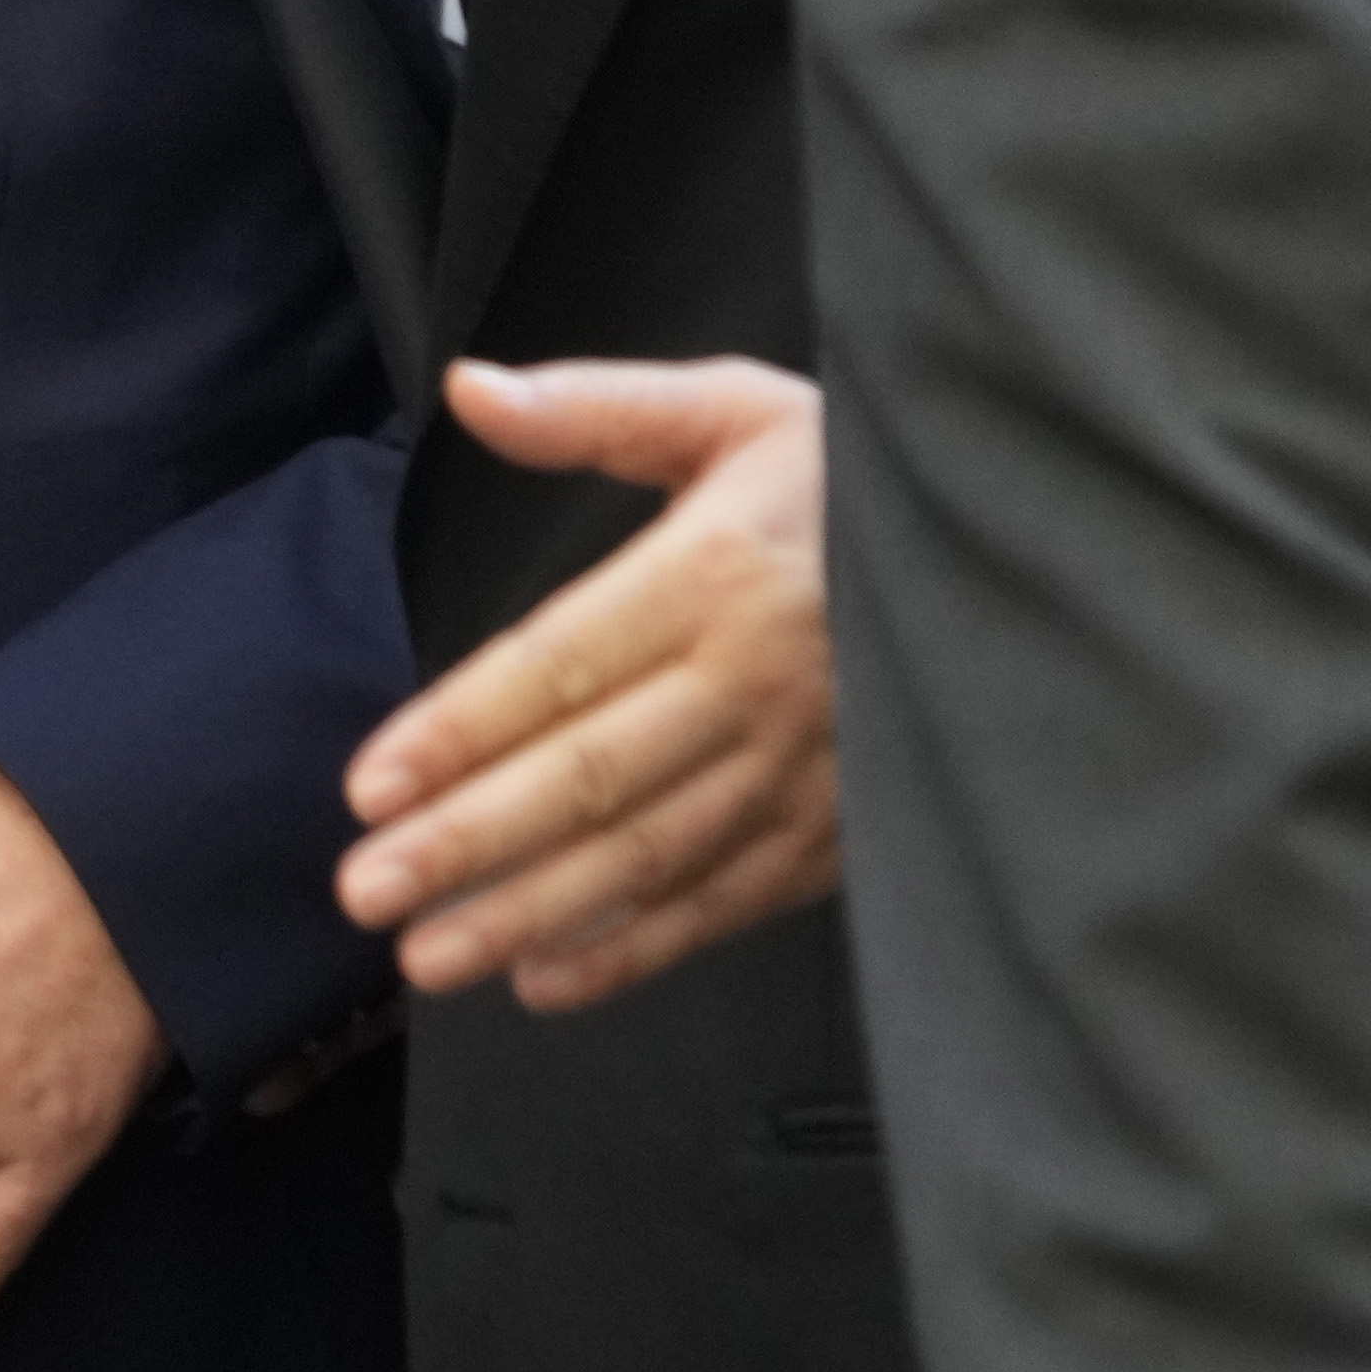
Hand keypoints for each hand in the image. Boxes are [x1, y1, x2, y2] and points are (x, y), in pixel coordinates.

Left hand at [338, 359, 837, 1011]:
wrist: (1006, 554)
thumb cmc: (843, 478)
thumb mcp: (730, 411)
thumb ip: (592, 408)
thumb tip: (471, 390)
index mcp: (715, 573)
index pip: (559, 664)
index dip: (459, 730)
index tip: (367, 787)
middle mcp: (757, 680)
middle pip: (591, 775)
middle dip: (468, 842)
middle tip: (363, 894)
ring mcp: (804, 769)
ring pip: (648, 855)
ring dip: (532, 912)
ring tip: (432, 955)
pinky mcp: (841, 832)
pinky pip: (725, 902)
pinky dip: (637, 949)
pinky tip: (547, 981)